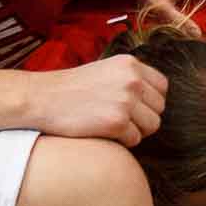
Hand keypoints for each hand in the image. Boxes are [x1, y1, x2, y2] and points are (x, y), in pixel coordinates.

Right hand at [35, 54, 167, 145]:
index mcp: (131, 64)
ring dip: (136, 130)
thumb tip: (154, 98)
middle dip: (144, 117)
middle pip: (159, 108)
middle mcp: (132, 80)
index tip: (135, 107)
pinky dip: (123, 141)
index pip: (162, 87)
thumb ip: (130, 79)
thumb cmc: (72, 88)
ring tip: (113, 126)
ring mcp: (126, 101)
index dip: (150, 101)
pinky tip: (104, 132)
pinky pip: (135, 139)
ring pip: (152, 126)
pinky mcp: (117, 122)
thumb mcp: (106, 70)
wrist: (43, 98)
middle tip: (121, 119)